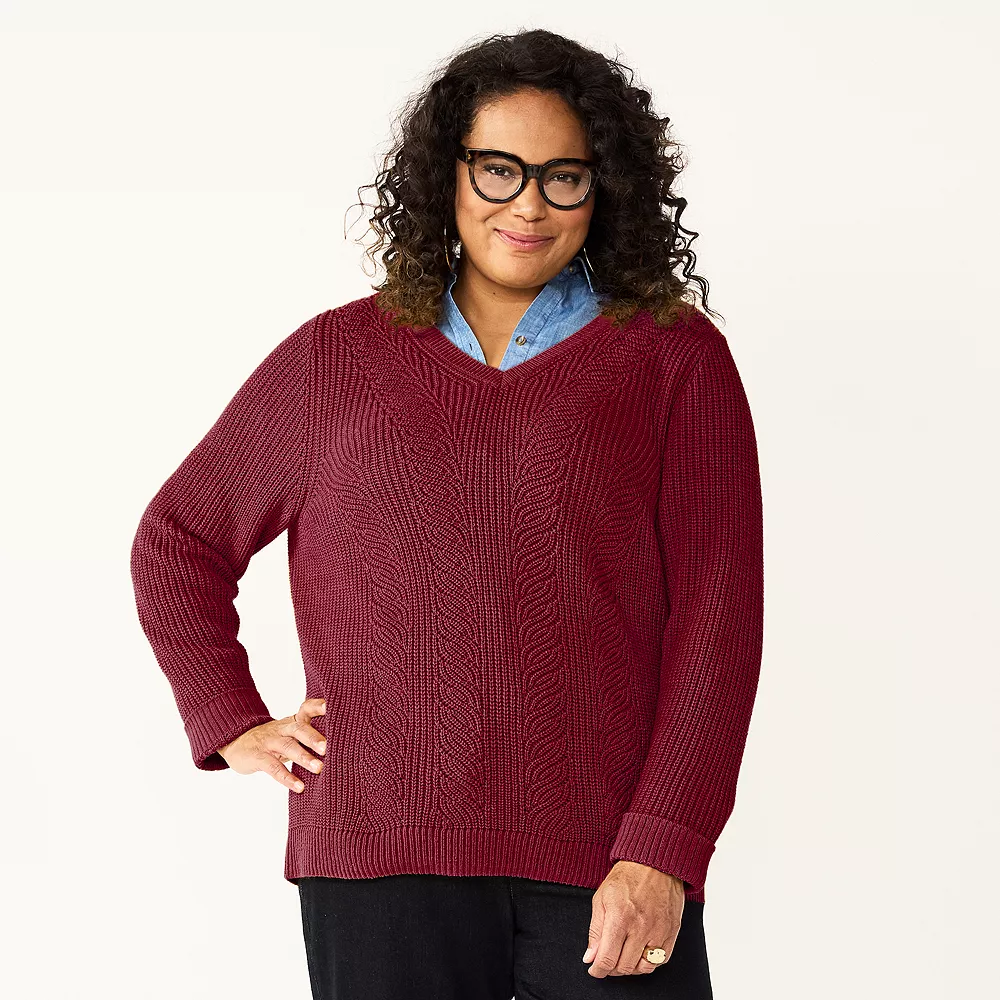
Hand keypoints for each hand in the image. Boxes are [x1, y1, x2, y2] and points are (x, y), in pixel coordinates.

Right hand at [218, 697, 326, 791]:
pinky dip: (287, 777)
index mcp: (292, 721)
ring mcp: (269, 742)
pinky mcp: (258, 757)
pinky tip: (299, 787)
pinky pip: (273, 767)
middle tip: (328, 747)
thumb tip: (342, 745)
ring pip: (288, 747)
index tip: (330, 706)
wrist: (237, 742)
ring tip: (319, 768)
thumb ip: (310, 735)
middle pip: (299, 728)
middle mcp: (282, 729)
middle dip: (314, 737)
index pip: (306, 709)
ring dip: (304, 757)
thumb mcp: (290, 733)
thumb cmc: (273, 740)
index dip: (317, 706)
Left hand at [582, 860, 684, 976]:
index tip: (594, 969)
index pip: (607, 959)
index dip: (598, 970)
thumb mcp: (601, 898)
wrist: (654, 863)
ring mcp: (659, 931)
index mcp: (620, 917)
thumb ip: (595, 931)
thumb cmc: (626, 878)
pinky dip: (648, 962)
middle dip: (612, 968)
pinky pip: (660, 961)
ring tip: (623, 955)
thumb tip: (590, 957)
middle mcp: (641, 927)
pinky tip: (640, 951)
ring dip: (630, 967)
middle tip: (607, 959)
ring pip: (643, 968)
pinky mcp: (672, 932)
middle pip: (624, 967)